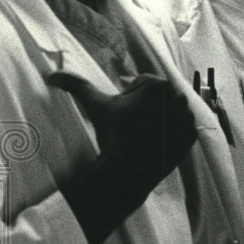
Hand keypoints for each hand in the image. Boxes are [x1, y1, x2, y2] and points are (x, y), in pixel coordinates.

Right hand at [47, 72, 196, 243]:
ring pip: (169, 112)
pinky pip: (180, 130)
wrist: (128, 168)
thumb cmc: (113, 134)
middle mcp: (179, 96)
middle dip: (145, 108)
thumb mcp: (95, 106)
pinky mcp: (192, 136)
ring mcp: (188, 117)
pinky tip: (156, 142)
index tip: (124, 115)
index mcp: (158, 83)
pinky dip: (171, 135)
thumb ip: (76, 85)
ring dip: (158, 119)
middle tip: (132, 126)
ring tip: (142, 134)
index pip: (142, 84)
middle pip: (157, 98)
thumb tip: (51, 75)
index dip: (130, 98)